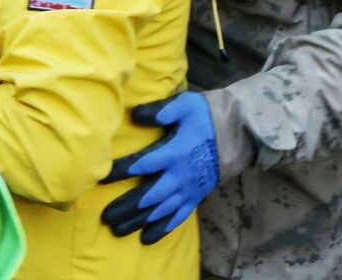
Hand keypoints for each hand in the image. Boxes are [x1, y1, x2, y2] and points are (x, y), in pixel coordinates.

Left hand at [101, 93, 219, 243]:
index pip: (143, 164)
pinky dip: (163, 228)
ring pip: (161, 210)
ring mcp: (189, 189)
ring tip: (118, 230)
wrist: (239, 133)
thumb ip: (160, 111)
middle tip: (106, 217)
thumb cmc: (207, 116)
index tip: (102, 177)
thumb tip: (135, 114)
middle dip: (127, 206)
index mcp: (174, 152)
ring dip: (139, 221)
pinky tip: (147, 238)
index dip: (122, 171)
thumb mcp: (185, 105)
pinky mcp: (196, 196)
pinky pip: (178, 216)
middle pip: (149, 195)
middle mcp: (180, 176)